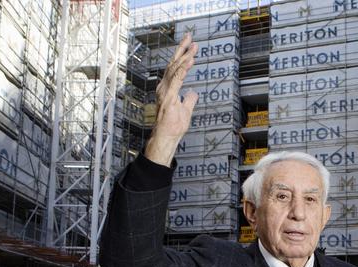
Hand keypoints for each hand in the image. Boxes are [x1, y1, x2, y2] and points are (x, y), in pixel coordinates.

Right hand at [145, 33, 198, 165]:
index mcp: (167, 89)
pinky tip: (190, 60)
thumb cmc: (173, 127)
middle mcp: (164, 88)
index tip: (189, 45)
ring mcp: (165, 92)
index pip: (174, 68)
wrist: (166, 137)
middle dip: (182, 50)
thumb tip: (193, 92)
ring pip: (175, 69)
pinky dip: (183, 69)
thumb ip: (189, 100)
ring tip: (193, 47)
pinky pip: (177, 80)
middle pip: (173, 64)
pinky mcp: (169, 97)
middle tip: (190, 37)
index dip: (182, 56)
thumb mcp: (186, 111)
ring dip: (185, 56)